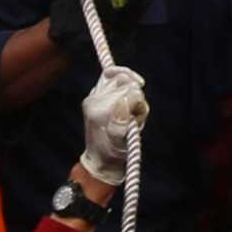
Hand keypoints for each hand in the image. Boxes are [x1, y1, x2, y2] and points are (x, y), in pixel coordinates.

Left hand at [80, 68, 149, 186]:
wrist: (100, 158)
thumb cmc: (115, 152)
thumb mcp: (122, 143)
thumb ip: (122, 123)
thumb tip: (124, 100)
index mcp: (100, 113)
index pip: (131, 93)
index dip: (139, 103)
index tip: (138, 116)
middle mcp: (94, 101)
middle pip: (127, 84)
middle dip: (136, 97)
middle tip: (134, 116)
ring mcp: (92, 96)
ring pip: (120, 77)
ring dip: (130, 88)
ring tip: (129, 107)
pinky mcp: (93, 94)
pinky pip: (109, 73)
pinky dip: (120, 73)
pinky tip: (127, 78)